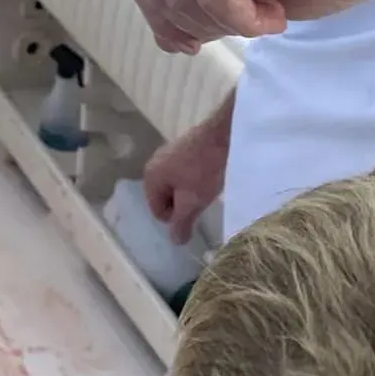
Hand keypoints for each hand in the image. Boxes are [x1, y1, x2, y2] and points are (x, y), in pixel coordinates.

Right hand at [142, 119, 229, 242]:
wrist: (224, 134)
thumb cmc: (204, 170)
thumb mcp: (192, 202)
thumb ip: (181, 224)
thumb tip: (175, 242)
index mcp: (150, 177)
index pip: (158, 211)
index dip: (176, 218)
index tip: (194, 211)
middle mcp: (154, 164)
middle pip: (166, 198)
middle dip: (183, 204)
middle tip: (201, 202)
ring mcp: (168, 154)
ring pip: (177, 186)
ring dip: (191, 193)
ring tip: (208, 190)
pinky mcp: (183, 148)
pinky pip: (184, 174)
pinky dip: (195, 180)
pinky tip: (210, 177)